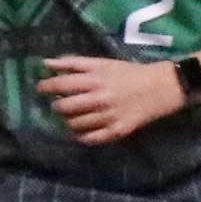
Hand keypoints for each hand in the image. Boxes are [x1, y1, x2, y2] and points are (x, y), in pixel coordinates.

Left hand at [39, 54, 183, 145]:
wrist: (160, 88)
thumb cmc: (127, 73)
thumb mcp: (102, 63)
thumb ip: (73, 63)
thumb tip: (46, 63)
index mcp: (94, 79)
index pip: (60, 84)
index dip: (45, 86)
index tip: (40, 88)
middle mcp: (98, 99)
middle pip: (63, 108)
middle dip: (56, 106)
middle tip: (58, 104)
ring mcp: (107, 117)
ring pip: (74, 125)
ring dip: (67, 121)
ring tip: (71, 116)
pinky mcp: (116, 131)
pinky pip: (90, 139)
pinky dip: (81, 136)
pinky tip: (80, 130)